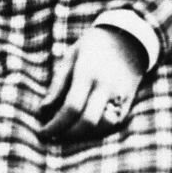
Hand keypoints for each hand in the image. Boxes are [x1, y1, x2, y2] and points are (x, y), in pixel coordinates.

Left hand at [39, 23, 148, 140]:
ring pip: (103, 127)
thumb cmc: (92, 47)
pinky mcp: (129, 101)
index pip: (71, 107)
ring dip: (83, 135)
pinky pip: (114, 124)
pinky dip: (98, 130)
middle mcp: (106, 85)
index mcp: (88, 72)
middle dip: (67, 134)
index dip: (55, 125)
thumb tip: (43, 111)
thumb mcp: (70, 57)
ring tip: (67, 131)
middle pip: (87, 122)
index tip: (42, 132)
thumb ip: (57, 85)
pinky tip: (84, 127)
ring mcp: (120, 94)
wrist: (128, 38)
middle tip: (54, 134)